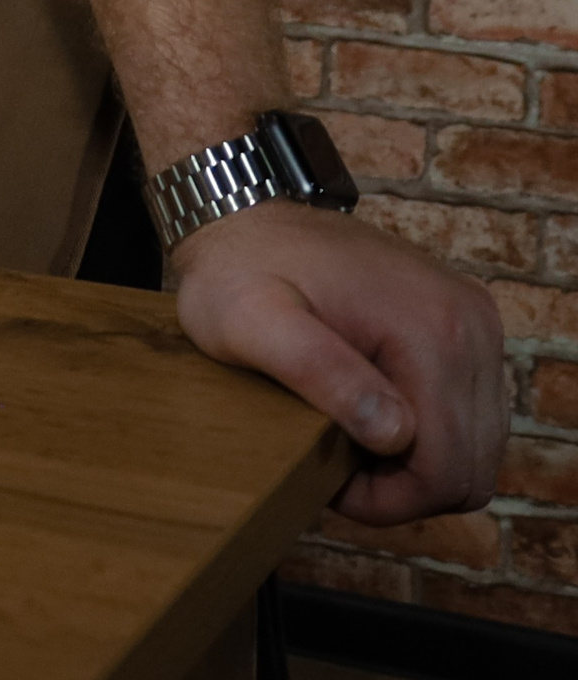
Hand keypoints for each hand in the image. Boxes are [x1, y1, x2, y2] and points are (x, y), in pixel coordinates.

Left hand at [169, 199, 505, 523]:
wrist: (244, 212)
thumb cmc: (236, 269)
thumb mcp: (247, 320)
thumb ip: (316, 370)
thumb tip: (394, 432)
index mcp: (435, 330)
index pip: (446, 471)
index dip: (387, 498)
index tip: (327, 478)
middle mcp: (472, 322)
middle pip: (469, 465)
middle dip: (403, 483)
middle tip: (333, 459)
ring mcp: (475, 320)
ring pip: (474, 445)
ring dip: (417, 459)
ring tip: (345, 434)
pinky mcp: (466, 322)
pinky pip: (470, 412)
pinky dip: (429, 430)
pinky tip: (370, 412)